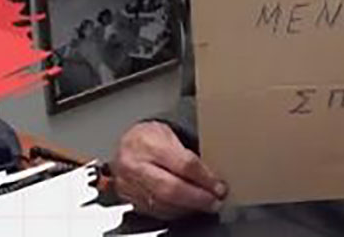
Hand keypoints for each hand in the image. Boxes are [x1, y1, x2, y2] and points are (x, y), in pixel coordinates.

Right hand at [111, 121, 227, 220]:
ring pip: (163, 203)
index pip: (182, 163)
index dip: (205, 178)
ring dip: (188, 208)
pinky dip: (175, 212)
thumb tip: (214, 170)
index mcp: (148, 142)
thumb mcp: (169, 131)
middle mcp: (135, 164)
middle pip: (171, 188)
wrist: (124, 144)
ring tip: (206, 205)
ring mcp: (129, 183)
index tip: (219, 186)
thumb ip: (189, 150)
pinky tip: (188, 208)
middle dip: (197, 198)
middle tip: (215, 201)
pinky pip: (154, 211)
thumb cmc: (148, 135)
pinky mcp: (128, 198)